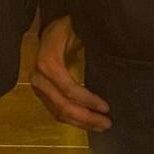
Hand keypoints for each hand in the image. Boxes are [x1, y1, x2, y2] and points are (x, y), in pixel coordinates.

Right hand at [31, 16, 110, 132]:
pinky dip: (73, 119)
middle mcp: (39, 78)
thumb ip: (92, 45)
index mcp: (48, 62)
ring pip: (58, 112)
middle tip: (107, 124)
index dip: (88, 100)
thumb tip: (115, 56)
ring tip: (101, 126)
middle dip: (86, 117)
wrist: (50, 27)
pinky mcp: (41, 92)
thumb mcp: (79, 31)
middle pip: (62, 105)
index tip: (106, 107)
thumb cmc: (68, 28)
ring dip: (81, 122)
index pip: (69, 89)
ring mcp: (38, 86)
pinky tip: (88, 122)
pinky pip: (56, 110)